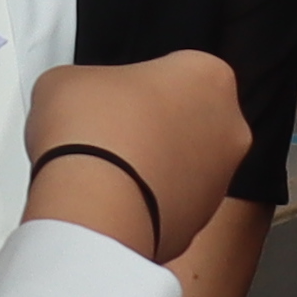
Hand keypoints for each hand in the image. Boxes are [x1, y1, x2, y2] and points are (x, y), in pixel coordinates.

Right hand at [17, 47, 247, 264]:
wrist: (92, 206)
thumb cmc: (92, 132)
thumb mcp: (69, 78)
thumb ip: (89, 83)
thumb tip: (79, 99)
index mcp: (210, 75)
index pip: (177, 71)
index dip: (139, 83)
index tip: (112, 95)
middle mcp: (228, 129)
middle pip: (186, 121)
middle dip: (152, 127)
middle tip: (106, 132)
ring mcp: (218, 182)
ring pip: (181, 168)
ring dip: (150, 168)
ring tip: (102, 171)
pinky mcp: (198, 225)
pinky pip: (169, 208)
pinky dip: (145, 205)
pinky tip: (110, 202)